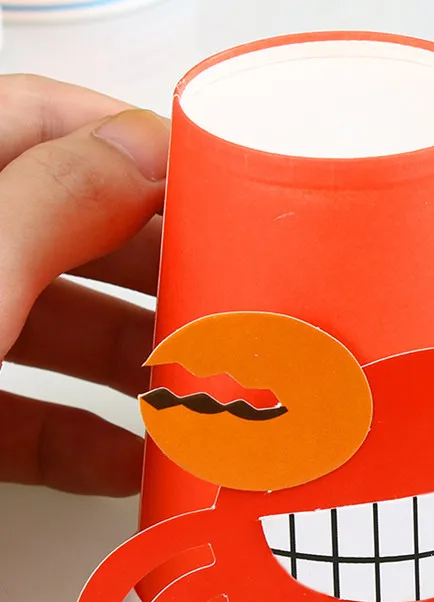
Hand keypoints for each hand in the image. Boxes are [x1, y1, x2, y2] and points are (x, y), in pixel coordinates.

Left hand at [0, 75, 169, 496]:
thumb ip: (45, 206)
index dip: (132, 142)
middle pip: (67, 230)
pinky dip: (86, 442)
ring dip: (132, 364)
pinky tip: (130, 462)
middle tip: (220, 295)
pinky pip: (29, 416)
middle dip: (155, 268)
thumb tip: (140, 153)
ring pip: (56, 329)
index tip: (209, 186)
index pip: (41, 121)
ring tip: (193, 386)